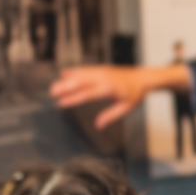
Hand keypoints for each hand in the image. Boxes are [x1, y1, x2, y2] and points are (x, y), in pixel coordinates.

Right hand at [50, 65, 188, 129]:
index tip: (61, 102)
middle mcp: (103, 78)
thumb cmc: (135, 93)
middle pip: (81, 82)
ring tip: (55, 85)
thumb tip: (99, 126)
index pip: (87, 94)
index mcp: (109, 88)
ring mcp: (101, 71)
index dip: (73, 99)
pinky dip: (74, 71)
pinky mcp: (101, 69)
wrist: (142, 78)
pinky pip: (85, 69)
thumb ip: (110, 116)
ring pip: (81, 74)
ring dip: (67, 79)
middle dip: (65, 86)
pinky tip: (64, 73)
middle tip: (53, 92)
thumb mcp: (125, 108)